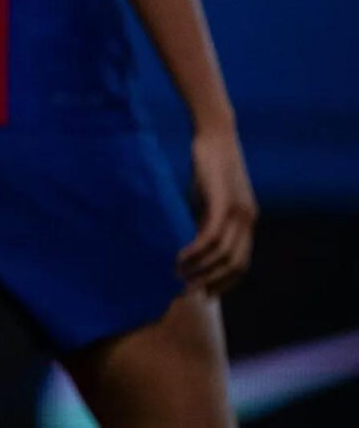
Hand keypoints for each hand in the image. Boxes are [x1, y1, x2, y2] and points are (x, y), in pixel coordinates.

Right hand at [177, 124, 255, 293]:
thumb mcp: (208, 197)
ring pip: (223, 254)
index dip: (225, 282)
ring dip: (200, 269)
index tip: (205, 293)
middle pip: (235, 264)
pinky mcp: (223, 202)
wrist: (214, 133)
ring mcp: (238, 211)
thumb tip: (191, 241)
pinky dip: (196, 251)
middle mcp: (248, 219)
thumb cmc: (207, 163)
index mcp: (247, 220)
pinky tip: (180, 256)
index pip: (242, 263)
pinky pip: (211, 236)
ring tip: (178, 274)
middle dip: (212, 282)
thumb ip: (206, 218)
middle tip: (188, 290)